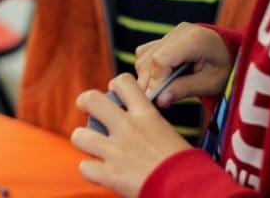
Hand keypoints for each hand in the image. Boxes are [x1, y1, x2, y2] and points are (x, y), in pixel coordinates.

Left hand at [71, 74, 190, 197]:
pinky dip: (90, 171)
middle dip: (84, 102)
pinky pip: (84, 167)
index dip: (114, 86)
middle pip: (91, 99)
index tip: (115, 95)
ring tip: (91, 145)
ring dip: (83, 140)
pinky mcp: (111, 174)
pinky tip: (99, 172)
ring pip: (79, 135)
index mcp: (146, 114)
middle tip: (88, 110)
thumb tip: (138, 125)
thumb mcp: (167, 133)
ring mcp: (116, 151)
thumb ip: (148, 124)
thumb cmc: (186, 164)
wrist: (190, 188)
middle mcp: (128, 127)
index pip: (123, 82)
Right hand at [135, 22, 231, 108]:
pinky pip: (145, 54)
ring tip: (164, 90)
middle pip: (149, 59)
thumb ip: (184, 89)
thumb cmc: (224, 68)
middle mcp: (178, 32)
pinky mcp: (163, 38)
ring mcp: (170, 33)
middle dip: (150, 82)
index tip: (156, 99)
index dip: (155, 81)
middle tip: (158, 100)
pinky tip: (162, 78)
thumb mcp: (210, 83)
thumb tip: (160, 100)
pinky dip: (148, 69)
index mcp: (194, 39)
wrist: (230, 53)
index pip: (161, 59)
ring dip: (148, 77)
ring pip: (143, 57)